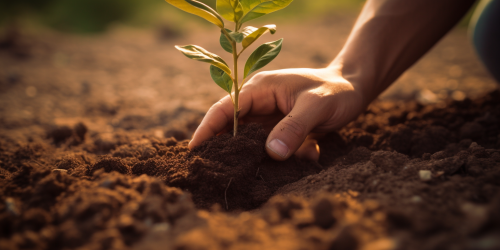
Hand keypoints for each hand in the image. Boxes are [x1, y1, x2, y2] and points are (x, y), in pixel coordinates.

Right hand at [188, 67, 364, 160]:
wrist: (354, 89)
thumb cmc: (335, 91)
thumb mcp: (316, 106)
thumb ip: (293, 128)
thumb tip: (271, 154)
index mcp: (260, 89)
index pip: (224, 109)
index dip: (207, 129)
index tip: (193, 151)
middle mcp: (260, 102)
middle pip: (231, 128)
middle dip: (226, 149)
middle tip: (215, 172)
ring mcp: (270, 117)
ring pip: (251, 141)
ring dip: (258, 157)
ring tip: (258, 172)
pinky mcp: (281, 129)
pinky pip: (271, 147)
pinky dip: (282, 156)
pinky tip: (308, 153)